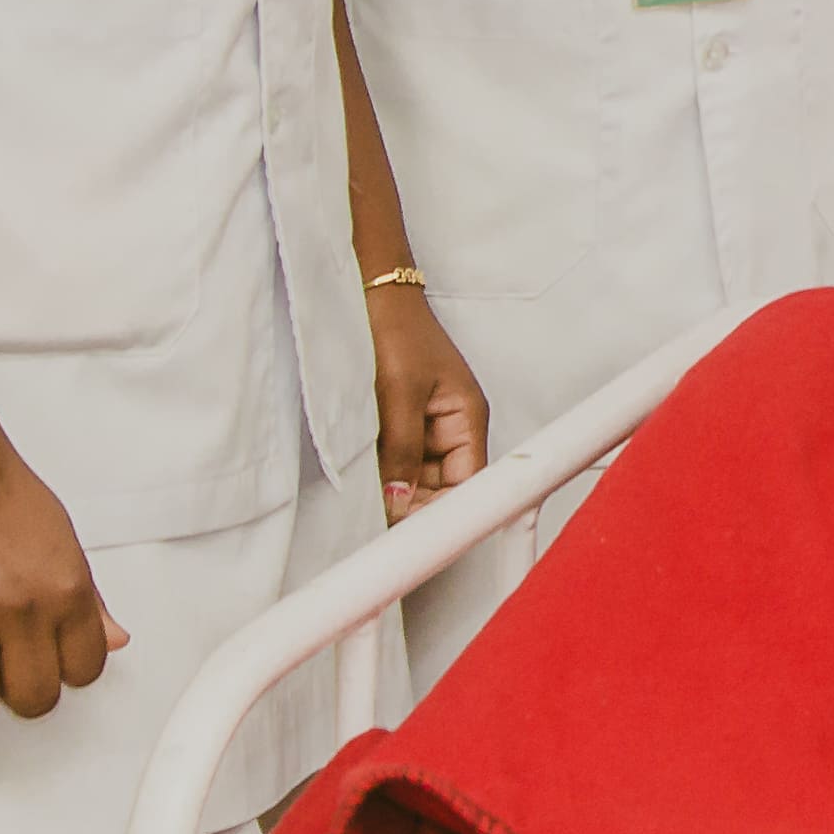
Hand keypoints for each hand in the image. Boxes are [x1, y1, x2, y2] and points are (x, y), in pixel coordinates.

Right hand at [0, 426, 125, 719]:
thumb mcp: (61, 538)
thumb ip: (89, 598)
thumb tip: (116, 640)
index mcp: (67, 587)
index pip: (85, 670)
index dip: (64, 670)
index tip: (46, 657)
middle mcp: (22, 609)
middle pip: (33, 700)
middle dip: (18, 688)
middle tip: (3, 662)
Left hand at [368, 284, 488, 520]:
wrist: (369, 293)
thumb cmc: (395, 329)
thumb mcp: (398, 394)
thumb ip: (402, 452)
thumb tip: (400, 504)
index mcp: (467, 416)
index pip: (469, 482)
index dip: (447, 513)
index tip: (420, 539)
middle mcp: (452, 426)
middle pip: (445, 486)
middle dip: (417, 508)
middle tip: (384, 532)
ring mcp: (426, 426)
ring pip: (418, 478)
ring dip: (397, 493)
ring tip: (371, 511)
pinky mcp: (402, 424)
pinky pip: (399, 462)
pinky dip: (384, 477)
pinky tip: (365, 487)